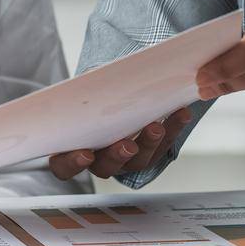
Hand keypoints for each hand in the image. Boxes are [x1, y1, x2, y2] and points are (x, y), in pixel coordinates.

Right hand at [48, 107, 192, 180]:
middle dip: (118, 156)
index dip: (73, 164)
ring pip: (138, 161)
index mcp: (71, 151)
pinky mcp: (149, 153)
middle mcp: (99, 161)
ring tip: (156, 127)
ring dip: (148, 144)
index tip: (85, 154)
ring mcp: (126, 161)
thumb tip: (90, 78)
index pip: (64, 167)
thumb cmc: (87, 102)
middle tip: (128, 145)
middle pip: (106, 167)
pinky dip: (173, 129)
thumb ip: (79, 96)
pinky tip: (180, 114)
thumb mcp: (78, 98)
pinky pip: (162, 147)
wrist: (111, 101)